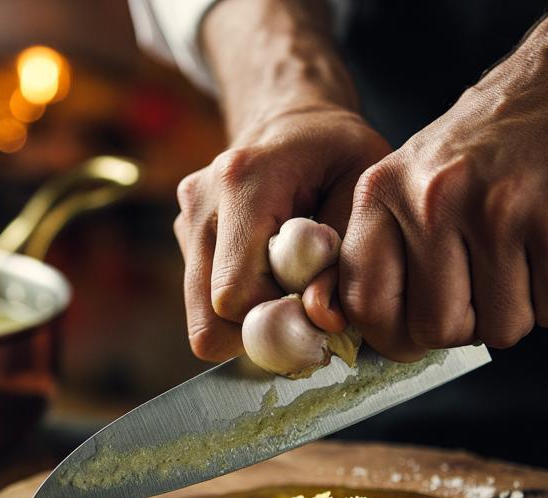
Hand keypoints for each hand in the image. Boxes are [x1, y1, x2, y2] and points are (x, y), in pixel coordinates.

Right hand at [175, 105, 392, 360]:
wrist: (294, 119)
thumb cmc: (339, 150)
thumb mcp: (362, 187)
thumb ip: (346, 256)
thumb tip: (320, 320)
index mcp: (242, 182)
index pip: (234, 293)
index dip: (278, 317)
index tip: (319, 307)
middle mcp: (201, 202)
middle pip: (208, 317)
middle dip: (260, 328)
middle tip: (305, 308)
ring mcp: (187, 220)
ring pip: (203, 315)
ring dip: (251, 315)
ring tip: (291, 282)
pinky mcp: (185, 235)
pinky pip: (205, 298)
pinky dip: (242, 300)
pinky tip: (272, 270)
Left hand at [337, 68, 547, 361]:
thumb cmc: (479, 151)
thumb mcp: (406, 182)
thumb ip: (384, 252)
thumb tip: (378, 336)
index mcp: (382, 194)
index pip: (365, 304)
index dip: (393, 334)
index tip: (415, 329)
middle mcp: (433, 201)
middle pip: (437, 329)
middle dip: (464, 326)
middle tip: (480, 291)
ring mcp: (498, 211)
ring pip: (501, 327)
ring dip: (515, 312)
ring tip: (518, 263)